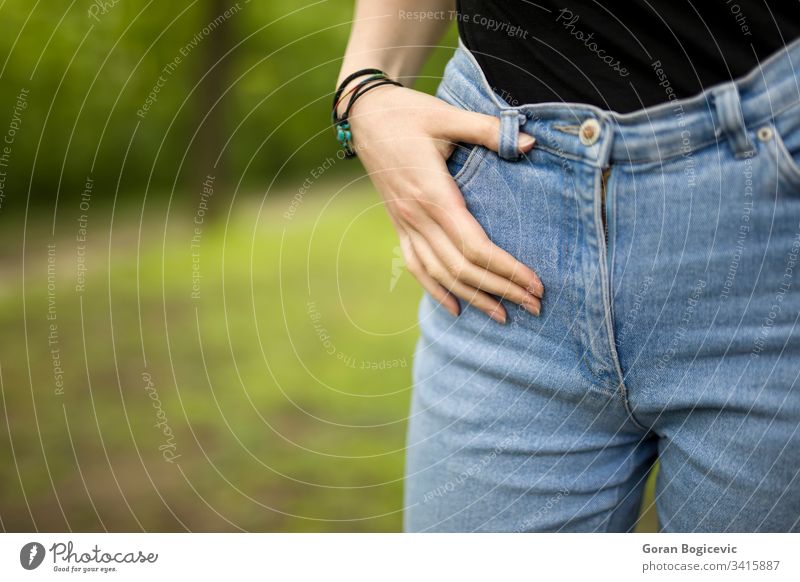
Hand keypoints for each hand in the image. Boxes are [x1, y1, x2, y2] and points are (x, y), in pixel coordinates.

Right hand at [347, 85, 543, 323]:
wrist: (364, 114)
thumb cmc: (408, 112)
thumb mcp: (447, 116)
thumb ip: (488, 130)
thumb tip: (531, 144)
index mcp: (432, 192)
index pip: (474, 245)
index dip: (506, 269)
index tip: (535, 283)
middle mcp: (416, 216)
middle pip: (462, 268)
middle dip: (500, 291)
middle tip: (535, 306)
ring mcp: (405, 224)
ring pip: (440, 274)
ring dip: (473, 298)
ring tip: (503, 316)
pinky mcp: (399, 224)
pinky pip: (416, 266)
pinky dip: (436, 290)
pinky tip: (456, 308)